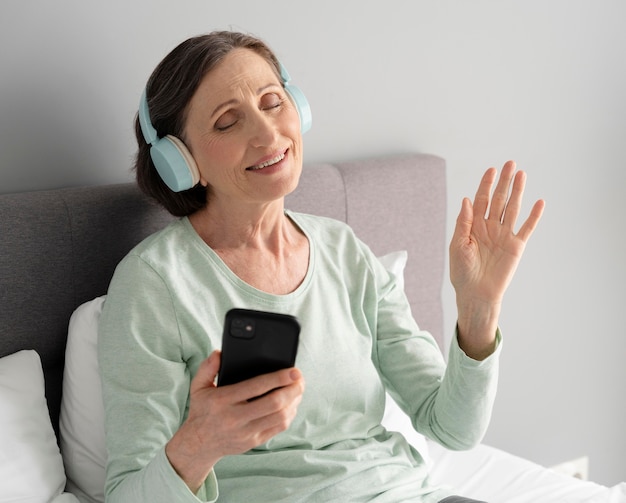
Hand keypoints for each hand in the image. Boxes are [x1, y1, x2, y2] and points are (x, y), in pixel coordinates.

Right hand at [165, 351, 304, 491]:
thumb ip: (207, 367)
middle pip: (274, 403)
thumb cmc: (202, 410)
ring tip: (298, 389)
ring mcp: (246, 432)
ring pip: (279, 417)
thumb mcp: (198, 386)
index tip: (293, 371)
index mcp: (223, 401)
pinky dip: (289, 415)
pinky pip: (278, 428)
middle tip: (300, 379)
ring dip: (294, 402)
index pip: (257, 387)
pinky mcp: (253, 442)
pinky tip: (292, 404)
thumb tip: (219, 353)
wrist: (198, 444)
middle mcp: (235, 418)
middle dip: (292, 389)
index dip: (279, 378)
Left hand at [449, 161, 543, 357]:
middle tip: (510, 163)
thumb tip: (466, 199)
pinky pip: (526, 228)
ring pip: (512, 209)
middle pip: (499, 200)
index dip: (486, 185)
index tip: (491, 170)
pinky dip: (533, 215)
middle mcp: (490, 227)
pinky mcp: (516, 246)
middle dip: (504, 182)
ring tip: (522, 174)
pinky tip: (539, 201)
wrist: (475, 294)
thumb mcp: (457, 245)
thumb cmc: (462, 272)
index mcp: (474, 226)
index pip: (481, 200)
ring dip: (518, 192)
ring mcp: (504, 235)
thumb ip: (463, 223)